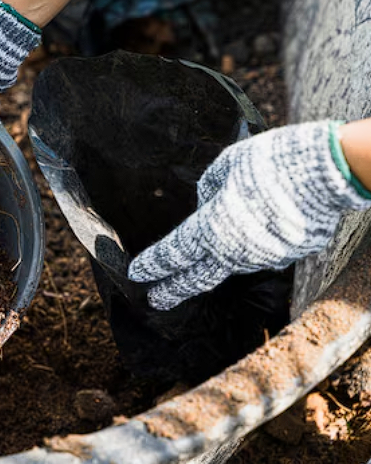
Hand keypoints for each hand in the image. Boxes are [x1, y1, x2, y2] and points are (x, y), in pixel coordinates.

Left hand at [128, 120, 370, 309]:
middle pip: (197, 278)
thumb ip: (208, 189)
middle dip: (174, 290)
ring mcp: (263, 258)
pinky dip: (253, 243)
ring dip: (220, 256)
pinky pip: (261, 251)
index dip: (152, 265)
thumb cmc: (270, 162)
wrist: (327, 172)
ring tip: (220, 238)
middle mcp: (234, 252)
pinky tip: (260, 225)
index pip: (173, 254)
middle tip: (155, 300)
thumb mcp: (226, 166)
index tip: (136, 274)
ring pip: (232, 261)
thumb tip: (207, 205)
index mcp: (210, 229)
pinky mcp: (288, 256)